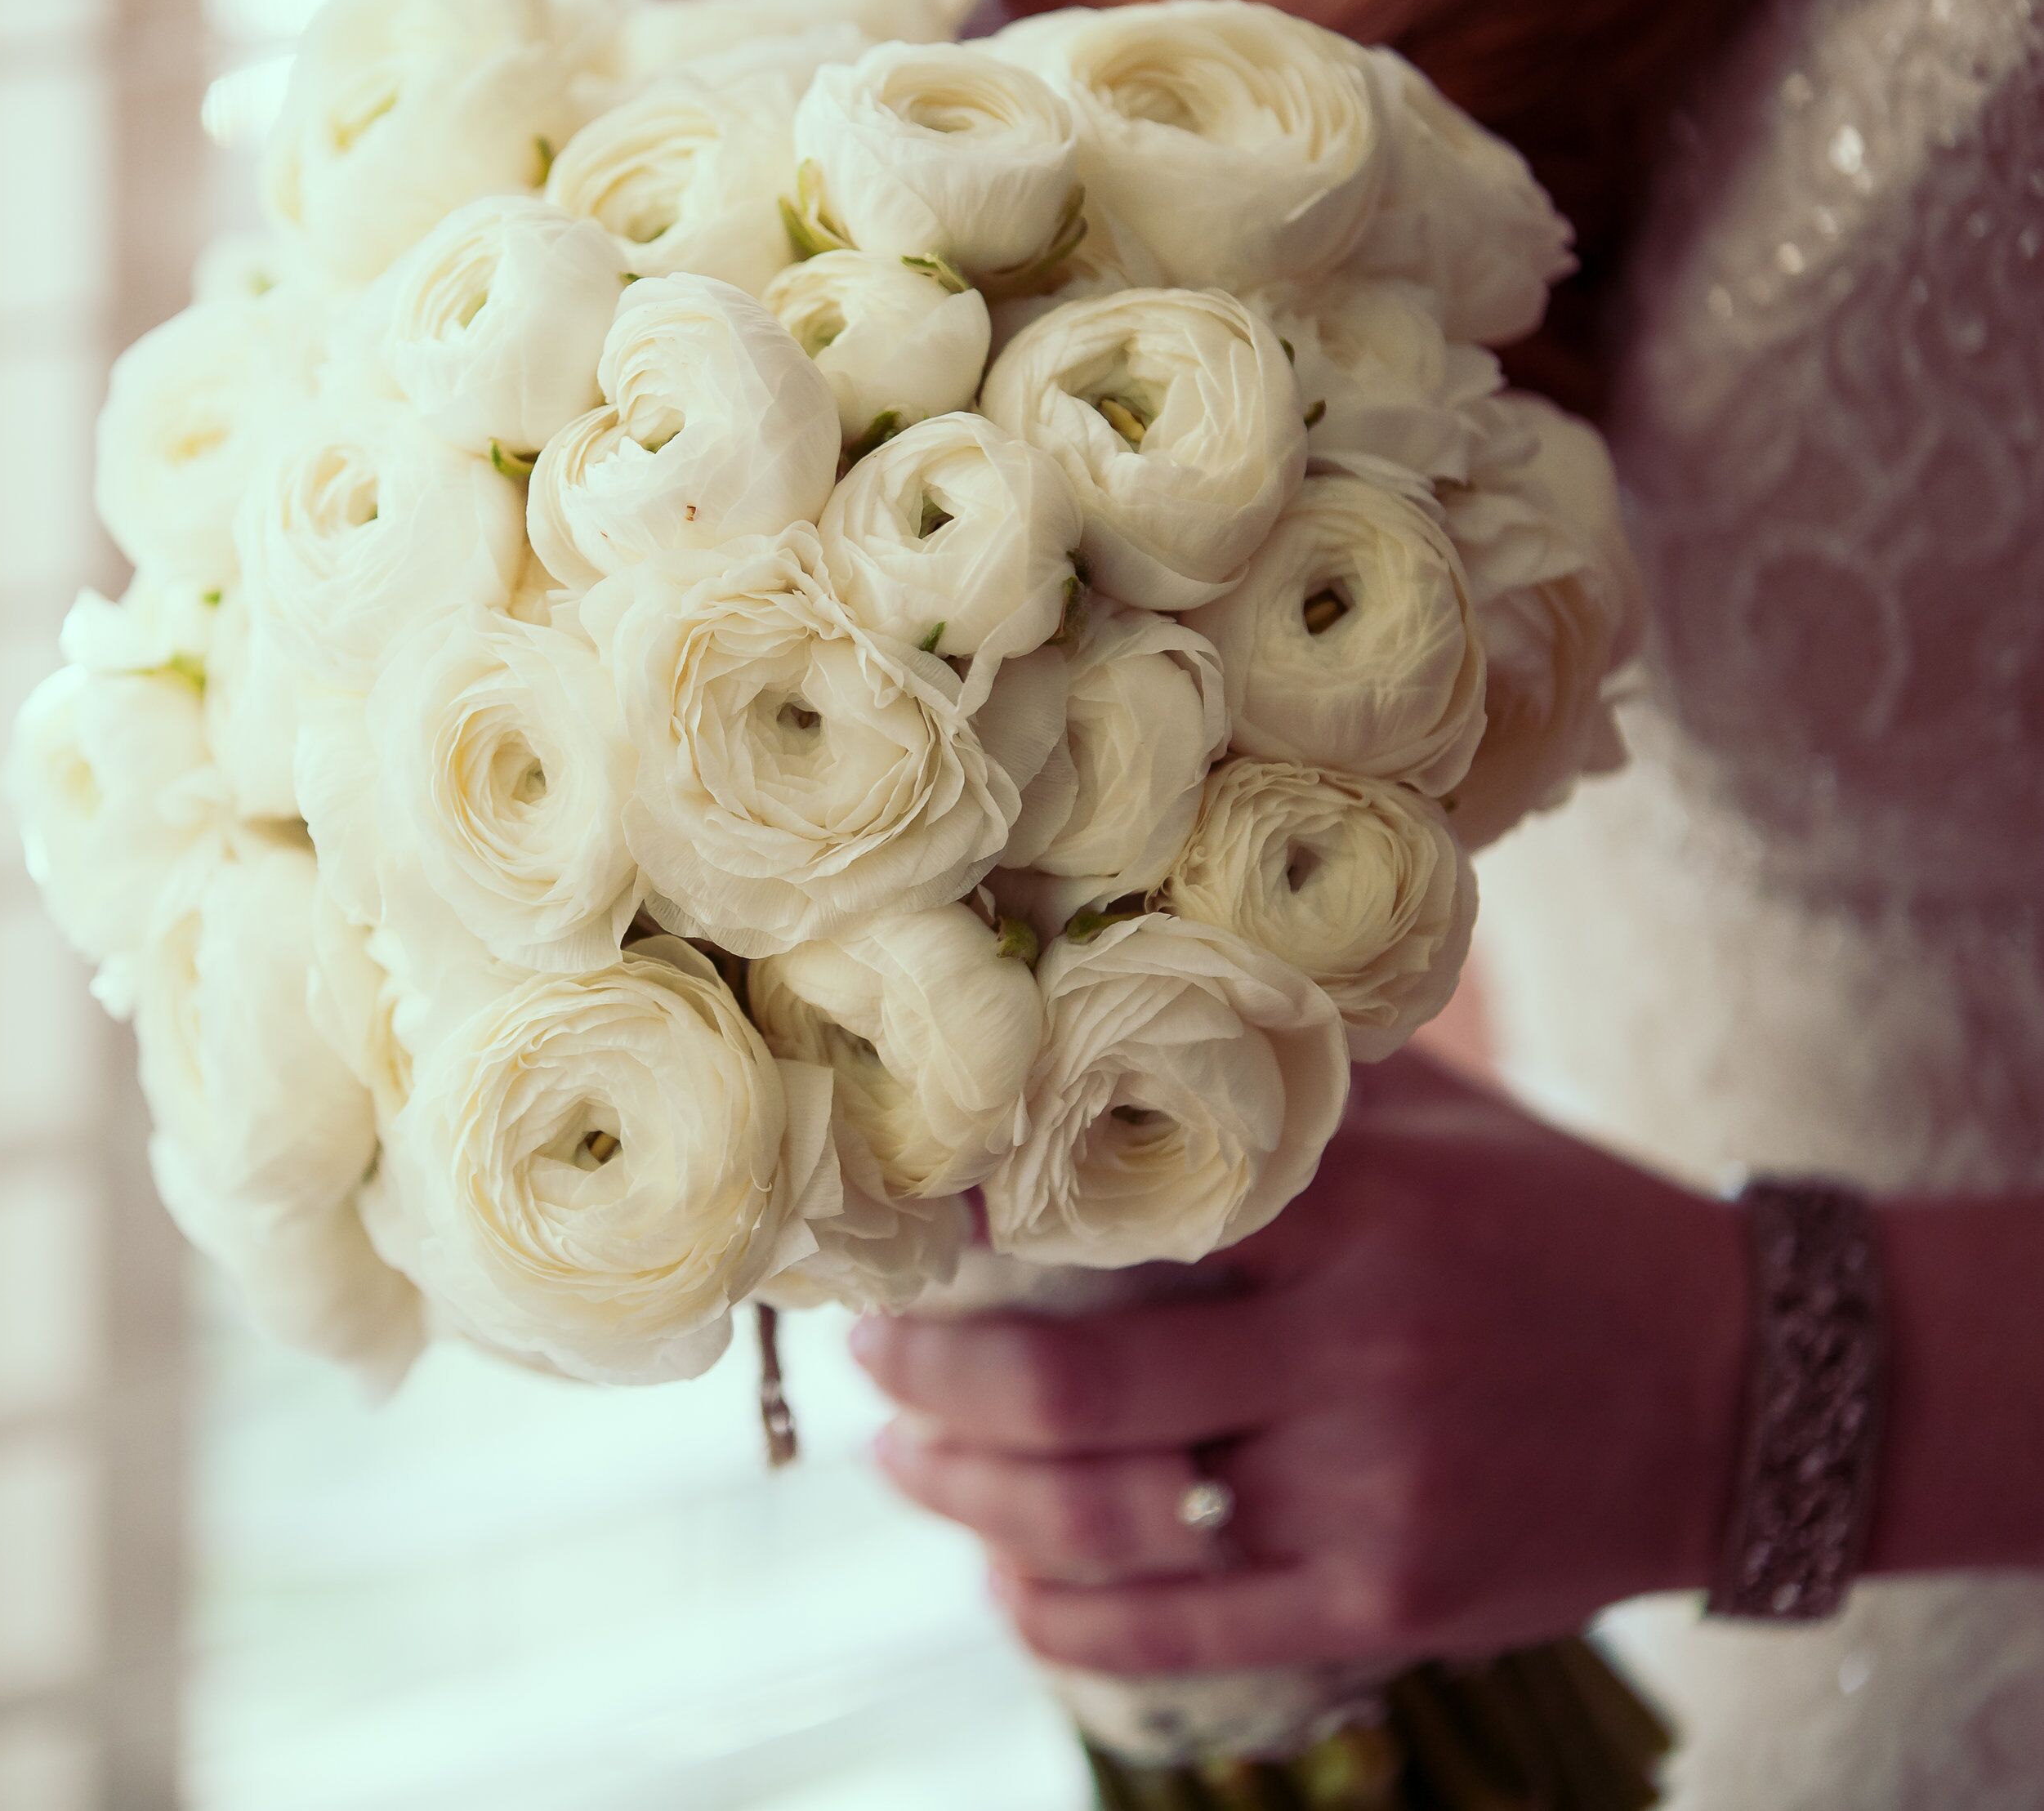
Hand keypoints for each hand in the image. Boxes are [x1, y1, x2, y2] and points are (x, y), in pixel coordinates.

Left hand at [849, 1048, 1749, 1676]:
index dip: (982, 1212)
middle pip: (1073, 1385)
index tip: (896, 1211)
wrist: (1752, 1391)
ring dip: (966, 1497)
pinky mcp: (1386, 1604)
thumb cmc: (1562, 1230)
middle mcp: (1356, 1352)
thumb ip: (1293, 1077)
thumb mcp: (1445, 1124)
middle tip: (868, 1354)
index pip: (1126, 1202)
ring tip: (901, 1464)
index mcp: (1359, 1212)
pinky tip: (999, 1583)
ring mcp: (1370, 1493)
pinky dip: (1060, 1619)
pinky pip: (1178, 1631)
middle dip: (934, 1377)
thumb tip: (1116, 989)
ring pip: (1103, 1516)